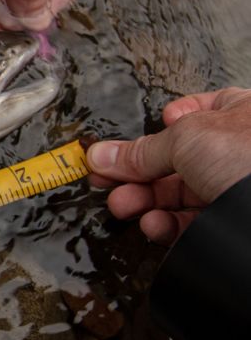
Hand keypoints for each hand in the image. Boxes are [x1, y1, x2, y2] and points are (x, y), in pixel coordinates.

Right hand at [87, 88, 250, 243]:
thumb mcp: (185, 138)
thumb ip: (141, 150)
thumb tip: (102, 155)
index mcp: (239, 115)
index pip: (192, 115)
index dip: (159, 127)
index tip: (128, 144)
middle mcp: (239, 151)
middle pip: (176, 160)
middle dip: (137, 173)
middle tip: (107, 180)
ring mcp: (237, 189)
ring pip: (180, 195)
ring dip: (144, 200)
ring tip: (123, 205)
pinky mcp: (232, 224)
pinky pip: (193, 223)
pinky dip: (167, 225)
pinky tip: (153, 224)